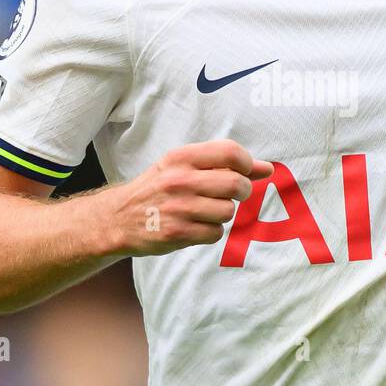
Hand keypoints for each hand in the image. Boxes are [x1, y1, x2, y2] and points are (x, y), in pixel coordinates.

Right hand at [98, 140, 273, 257]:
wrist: (117, 218)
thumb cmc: (157, 188)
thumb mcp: (180, 166)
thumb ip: (222, 164)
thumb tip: (268, 169)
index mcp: (180, 157)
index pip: (230, 152)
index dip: (248, 164)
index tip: (247, 172)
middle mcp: (179, 180)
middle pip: (235, 185)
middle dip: (241, 192)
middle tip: (232, 195)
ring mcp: (178, 208)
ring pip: (228, 212)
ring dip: (223, 214)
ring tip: (205, 211)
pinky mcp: (176, 233)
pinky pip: (215, 233)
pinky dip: (211, 232)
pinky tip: (194, 226)